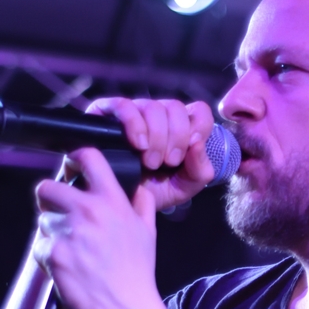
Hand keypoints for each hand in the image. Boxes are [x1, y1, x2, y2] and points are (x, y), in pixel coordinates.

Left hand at [34, 148, 174, 308]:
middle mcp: (87, 211)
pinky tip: (66, 267)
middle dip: (50, 200)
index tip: (71, 170)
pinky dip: (48, 255)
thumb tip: (139, 189)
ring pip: (43, 219)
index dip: (74, 160)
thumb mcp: (148, 233)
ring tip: (71, 250)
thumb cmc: (136, 273)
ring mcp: (67, 231)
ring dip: (51, 231)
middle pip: (47, 186)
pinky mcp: (51, 252)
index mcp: (112, 202)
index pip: (88, 157)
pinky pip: (39, 245)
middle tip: (61, 215)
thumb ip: (142, 205)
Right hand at [86, 97, 215, 210]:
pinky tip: (137, 146)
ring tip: (149, 162)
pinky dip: (135, 126)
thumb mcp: (182, 188)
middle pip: (176, 107)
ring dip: (156, 138)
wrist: (118, 202)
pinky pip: (124, 106)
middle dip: (176, 139)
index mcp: (180, 128)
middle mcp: (159, 116)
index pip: (200, 111)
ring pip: (153, 107)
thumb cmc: (151, 192)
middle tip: (166, 163)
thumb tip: (198, 143)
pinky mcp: (108, 112)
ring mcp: (134, 111)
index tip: (186, 155)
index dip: (198, 130)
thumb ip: (200, 171)